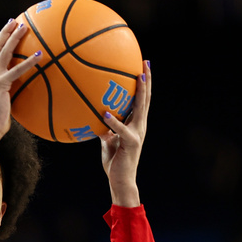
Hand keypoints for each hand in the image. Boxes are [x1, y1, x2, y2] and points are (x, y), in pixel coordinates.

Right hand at [0, 19, 40, 160]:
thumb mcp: (3, 102)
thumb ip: (10, 92)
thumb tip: (26, 89)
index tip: (6, 29)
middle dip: (4, 32)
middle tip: (13, 21)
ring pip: (2, 52)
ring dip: (13, 38)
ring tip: (24, 27)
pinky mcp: (0, 85)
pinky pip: (16, 70)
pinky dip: (28, 61)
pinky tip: (40, 55)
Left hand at [101, 60, 150, 206]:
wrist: (121, 180)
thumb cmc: (114, 162)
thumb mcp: (107, 141)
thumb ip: (104, 129)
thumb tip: (95, 117)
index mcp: (135, 124)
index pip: (141, 100)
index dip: (143, 83)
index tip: (141, 66)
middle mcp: (140, 125)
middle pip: (146, 98)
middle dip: (147, 79)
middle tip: (146, 62)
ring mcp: (138, 133)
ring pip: (141, 108)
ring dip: (141, 92)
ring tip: (138, 76)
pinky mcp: (131, 142)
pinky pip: (121, 129)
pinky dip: (114, 121)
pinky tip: (105, 113)